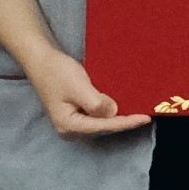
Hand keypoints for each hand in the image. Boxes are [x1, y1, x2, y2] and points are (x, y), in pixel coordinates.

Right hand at [29, 53, 143, 138]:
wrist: (42, 60)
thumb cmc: (57, 72)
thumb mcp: (78, 87)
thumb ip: (96, 103)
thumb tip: (114, 113)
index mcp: (69, 126)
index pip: (104, 127)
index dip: (126, 123)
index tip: (145, 118)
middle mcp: (71, 130)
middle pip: (103, 128)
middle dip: (123, 123)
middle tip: (146, 115)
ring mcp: (73, 123)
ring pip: (102, 123)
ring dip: (119, 118)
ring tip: (139, 113)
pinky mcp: (76, 114)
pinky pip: (98, 116)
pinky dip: (111, 112)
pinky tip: (124, 107)